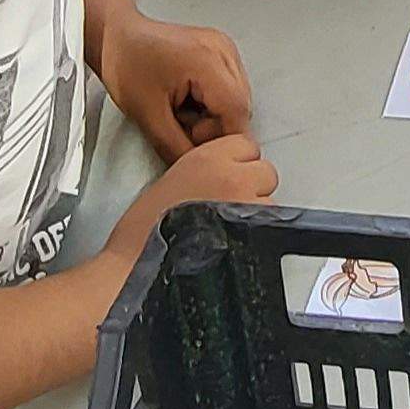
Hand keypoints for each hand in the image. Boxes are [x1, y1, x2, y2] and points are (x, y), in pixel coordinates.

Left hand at [94, 1, 253, 157]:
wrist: (117, 38)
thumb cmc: (126, 66)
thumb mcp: (148, 116)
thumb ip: (177, 148)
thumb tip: (199, 170)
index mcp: (207, 60)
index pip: (237, 112)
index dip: (222, 137)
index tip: (198, 146)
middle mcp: (223, 50)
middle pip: (240, 106)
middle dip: (215, 127)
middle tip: (182, 126)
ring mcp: (224, 49)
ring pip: (237, 99)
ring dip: (214, 115)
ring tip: (182, 111)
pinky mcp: (220, 52)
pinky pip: (230, 87)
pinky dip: (213, 103)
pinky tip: (189, 101)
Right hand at [103, 133, 277, 261]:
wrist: (139, 264)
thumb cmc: (146, 229)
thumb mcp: (174, 179)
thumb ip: (207, 170)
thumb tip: (231, 174)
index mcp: (207, 158)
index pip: (247, 145)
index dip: (240, 162)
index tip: (229, 175)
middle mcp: (231, 176)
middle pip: (265, 172)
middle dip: (252, 186)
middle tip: (228, 205)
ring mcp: (246, 204)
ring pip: (270, 201)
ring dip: (255, 212)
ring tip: (226, 228)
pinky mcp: (255, 233)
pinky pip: (269, 227)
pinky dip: (257, 234)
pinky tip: (232, 243)